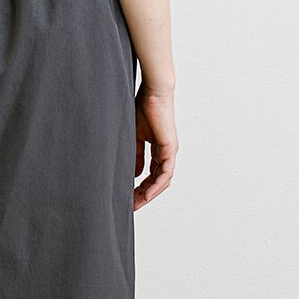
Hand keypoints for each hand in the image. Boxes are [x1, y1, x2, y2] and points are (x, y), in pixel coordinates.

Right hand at [133, 86, 177, 210]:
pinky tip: (146, 194)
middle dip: (144, 195)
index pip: (151, 174)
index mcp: (158, 149)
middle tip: (131, 206)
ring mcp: (169, 151)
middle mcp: (166, 153)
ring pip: (162, 181)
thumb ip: (135, 155)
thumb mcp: (134, 137)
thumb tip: (134, 174)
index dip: (140, 187)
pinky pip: (165, 173)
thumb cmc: (142, 108)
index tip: (128, 197)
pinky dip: (156, 185)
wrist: (152, 92)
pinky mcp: (170, 148)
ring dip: (150, 194)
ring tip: (136, 204)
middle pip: (157, 181)